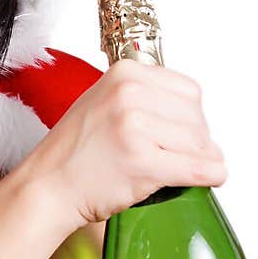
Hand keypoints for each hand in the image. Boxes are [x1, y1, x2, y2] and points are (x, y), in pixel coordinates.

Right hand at [22, 58, 227, 227]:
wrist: (46, 186)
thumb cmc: (73, 153)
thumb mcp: (103, 101)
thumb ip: (142, 96)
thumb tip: (191, 113)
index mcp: (124, 73)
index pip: (189, 91)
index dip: (190, 117)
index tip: (179, 134)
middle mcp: (129, 93)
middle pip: (197, 117)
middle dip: (196, 141)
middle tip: (175, 156)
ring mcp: (134, 126)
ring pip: (201, 144)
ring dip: (201, 161)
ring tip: (176, 169)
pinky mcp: (141, 161)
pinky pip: (198, 168)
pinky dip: (211, 176)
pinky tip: (209, 179)